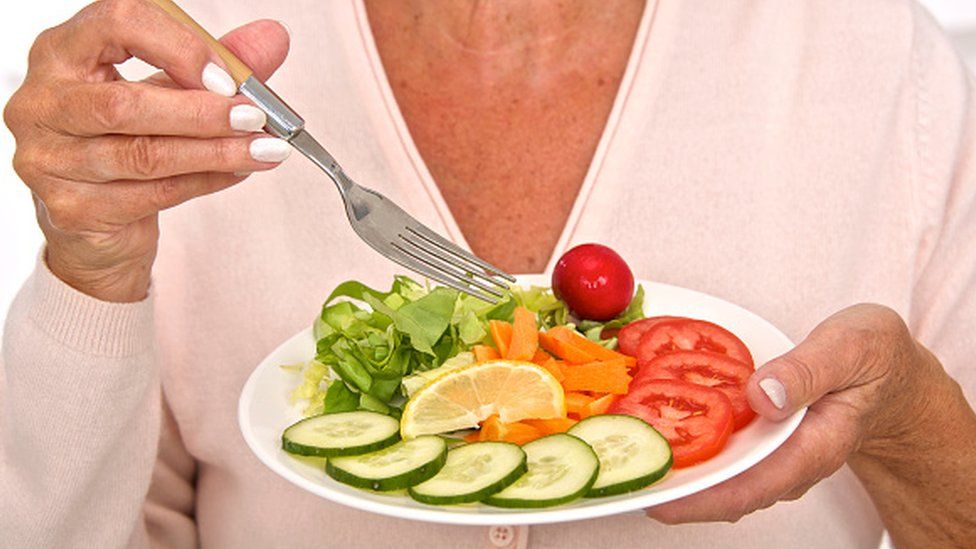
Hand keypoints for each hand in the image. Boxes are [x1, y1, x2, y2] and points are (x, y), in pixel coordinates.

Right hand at [3, 0, 290, 301]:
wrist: (95, 218)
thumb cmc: (127, 136)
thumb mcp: (171, 88)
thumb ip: (219, 63)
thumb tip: (272, 38)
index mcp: (62, 52)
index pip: (115, 24)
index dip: (177, 47)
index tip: (227, 75)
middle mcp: (43, 102)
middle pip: (125, 104)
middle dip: (202, 113)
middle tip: (256, 117)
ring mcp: (50, 160)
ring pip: (144, 155)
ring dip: (216, 152)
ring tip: (265, 150)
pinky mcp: (72, 209)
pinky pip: (153, 194)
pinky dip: (205, 182)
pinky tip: (238, 172)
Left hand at [645, 303, 958, 523]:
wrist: (888, 371)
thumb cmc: (873, 357)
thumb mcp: (851, 348)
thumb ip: (808, 372)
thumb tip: (762, 396)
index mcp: (813, 447)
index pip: (752, 487)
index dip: (701, 499)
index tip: (656, 500)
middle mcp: (785, 459)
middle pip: (722, 488)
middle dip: (670, 485)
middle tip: (618, 473)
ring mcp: (770, 452)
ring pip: (715, 469)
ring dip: (670, 461)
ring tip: (620, 445)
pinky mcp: (759, 438)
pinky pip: (717, 446)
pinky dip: (682, 435)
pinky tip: (648, 416)